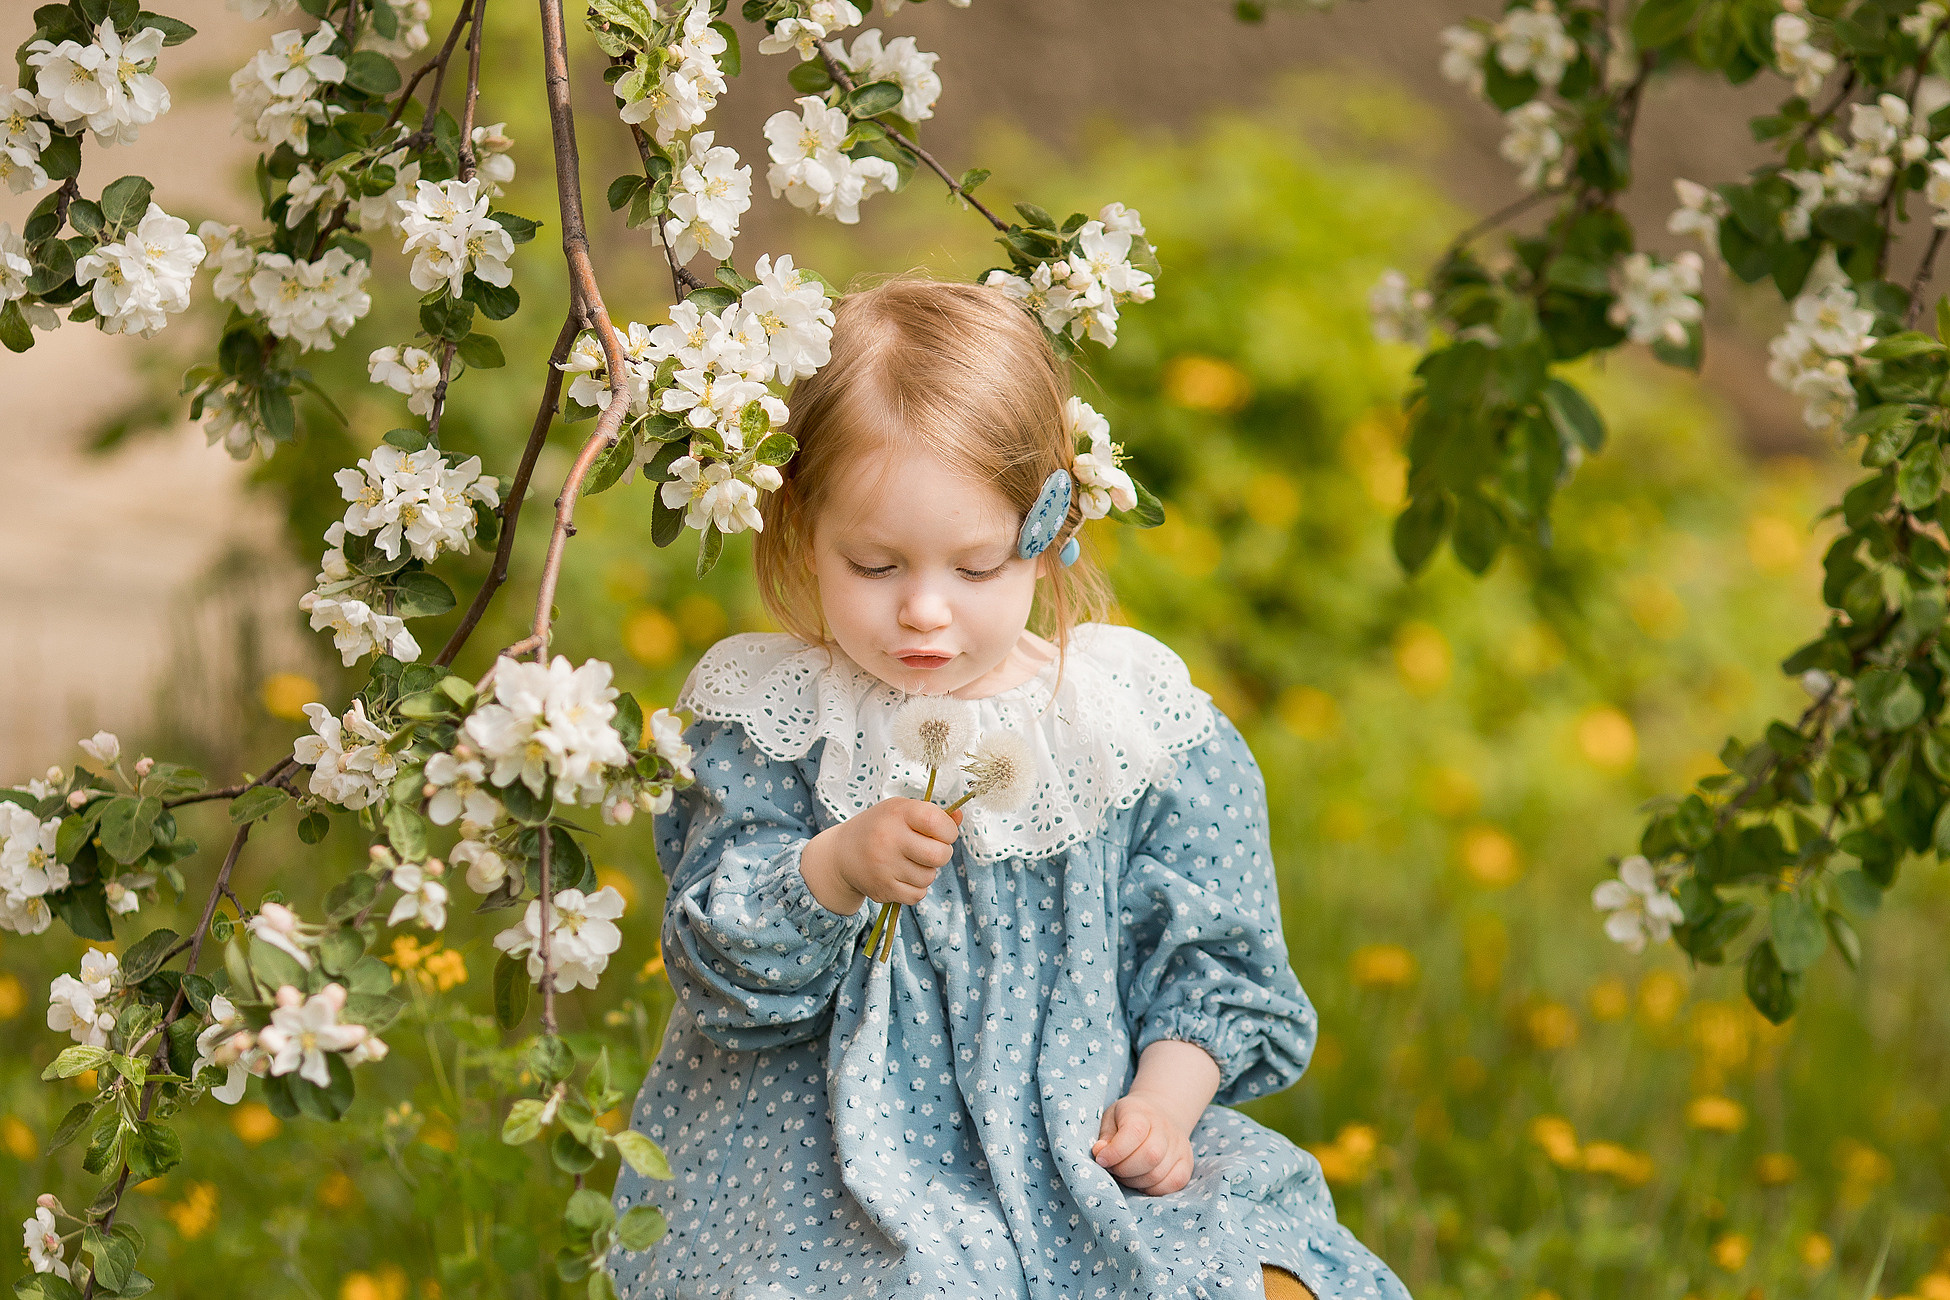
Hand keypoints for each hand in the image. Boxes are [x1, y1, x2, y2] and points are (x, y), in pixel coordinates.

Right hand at [800, 798, 961, 914]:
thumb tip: (959, 816)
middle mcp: (889, 838)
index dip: (948, 831)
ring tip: (910, 862)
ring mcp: (884, 866)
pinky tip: (902, 876)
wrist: (842, 854)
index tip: (942, 833)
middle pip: (939, 855)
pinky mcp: (882, 889)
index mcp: (897, 813)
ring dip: (926, 871)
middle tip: (930, 850)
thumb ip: (933, 814)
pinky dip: (915, 888)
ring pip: (929, 877)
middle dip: (942, 854)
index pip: (936, 822)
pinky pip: (917, 895)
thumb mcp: (902, 811)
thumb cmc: (880, 828)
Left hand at [1092, 1092, 1193, 1194]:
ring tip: (1125, 1174)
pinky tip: (1142, 1181)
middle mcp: (1165, 1128)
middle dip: (1124, 1170)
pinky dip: (1153, 1189)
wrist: (1162, 1112)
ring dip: (1135, 1181)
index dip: (1115, 1152)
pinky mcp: (1187, 1163)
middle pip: (1150, 1156)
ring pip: (1158, 1174)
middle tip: (1113, 1168)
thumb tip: (1100, 1153)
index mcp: (1142, 1113)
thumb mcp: (1112, 1117)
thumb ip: (1105, 1136)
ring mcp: (1180, 1146)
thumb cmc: (1130, 1118)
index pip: (1134, 1132)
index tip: (1101, 1159)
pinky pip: (1173, 1184)